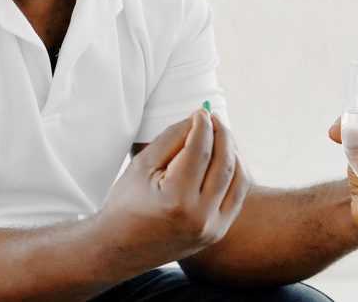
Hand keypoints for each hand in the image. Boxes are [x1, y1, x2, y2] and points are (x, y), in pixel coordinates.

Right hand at [97, 108, 249, 267]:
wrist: (121, 247)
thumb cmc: (127, 201)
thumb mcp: (142, 165)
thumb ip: (172, 138)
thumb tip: (198, 118)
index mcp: (176, 199)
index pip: (200, 150)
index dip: (203, 125)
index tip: (201, 110)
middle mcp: (199, 216)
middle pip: (223, 162)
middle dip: (221, 134)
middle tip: (213, 117)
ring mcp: (212, 228)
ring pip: (237, 178)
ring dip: (232, 151)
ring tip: (219, 135)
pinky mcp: (217, 232)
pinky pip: (237, 196)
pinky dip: (235, 172)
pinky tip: (224, 158)